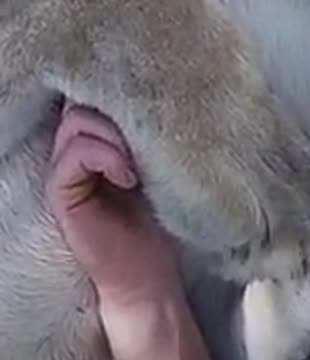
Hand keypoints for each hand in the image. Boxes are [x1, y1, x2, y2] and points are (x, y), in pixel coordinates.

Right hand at [45, 101, 209, 359]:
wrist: (151, 271)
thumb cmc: (163, 217)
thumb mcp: (163, 163)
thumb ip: (151, 131)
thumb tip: (163, 92)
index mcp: (101, 140)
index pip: (97, 95)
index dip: (120, 91)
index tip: (155, 102)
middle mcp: (79, 150)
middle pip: (85, 102)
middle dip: (119, 111)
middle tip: (152, 136)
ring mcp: (67, 171)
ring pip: (76, 122)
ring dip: (114, 135)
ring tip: (140, 163)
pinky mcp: (62, 193)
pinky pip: (73, 155)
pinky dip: (104, 157)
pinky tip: (129, 177)